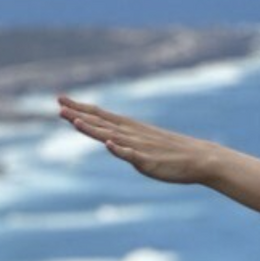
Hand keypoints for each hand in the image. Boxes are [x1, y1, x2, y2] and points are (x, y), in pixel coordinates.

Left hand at [56, 95, 218, 183]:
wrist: (200, 158)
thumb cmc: (173, 152)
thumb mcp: (145, 142)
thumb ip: (125, 141)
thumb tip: (109, 139)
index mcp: (130, 128)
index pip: (100, 115)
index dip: (80, 107)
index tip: (61, 99)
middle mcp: (131, 134)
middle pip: (101, 123)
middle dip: (79, 115)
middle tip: (58, 106)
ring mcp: (139, 146)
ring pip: (112, 136)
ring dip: (93, 129)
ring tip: (75, 122)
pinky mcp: (148, 160)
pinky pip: (132, 154)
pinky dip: (120, 149)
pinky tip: (109, 144)